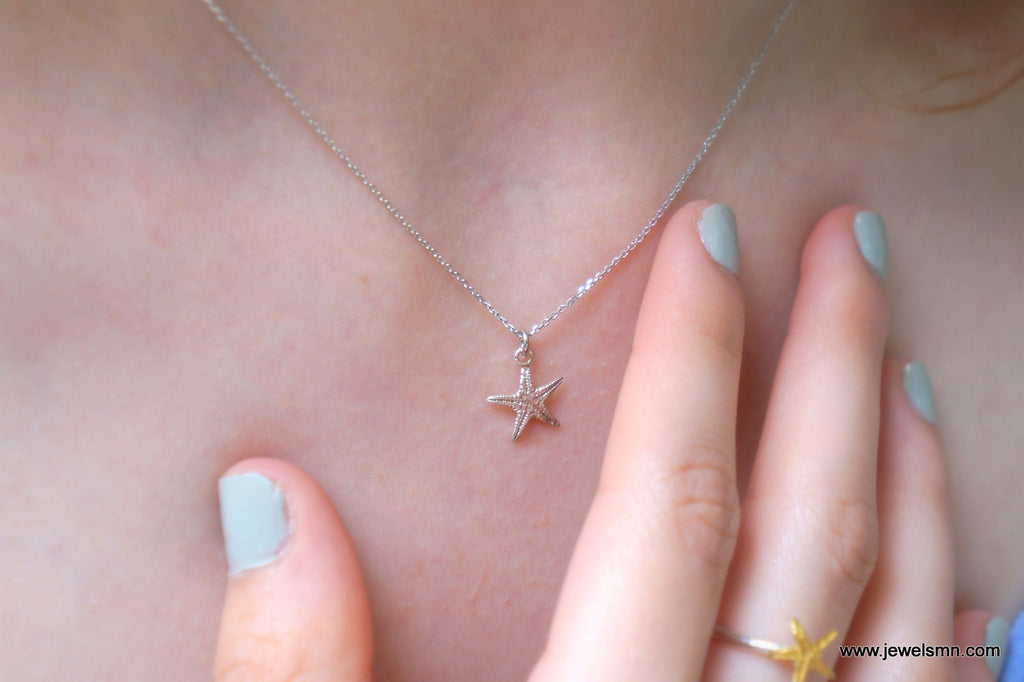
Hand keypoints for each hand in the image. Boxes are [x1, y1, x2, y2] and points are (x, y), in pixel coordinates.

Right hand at [212, 201, 1001, 680]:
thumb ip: (301, 670)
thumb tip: (264, 503)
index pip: (667, 507)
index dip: (692, 362)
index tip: (709, 241)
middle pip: (810, 537)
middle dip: (834, 374)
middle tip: (853, 248)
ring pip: (901, 621)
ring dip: (913, 477)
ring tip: (909, 370)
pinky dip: (950, 619)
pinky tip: (950, 552)